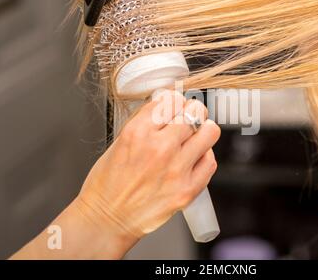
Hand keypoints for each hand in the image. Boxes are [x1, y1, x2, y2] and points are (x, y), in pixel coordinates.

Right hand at [73, 89, 220, 250]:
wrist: (106, 219)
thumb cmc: (108, 184)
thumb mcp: (119, 141)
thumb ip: (145, 123)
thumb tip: (166, 107)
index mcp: (138, 132)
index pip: (171, 99)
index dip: (174, 101)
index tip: (174, 105)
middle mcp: (159, 148)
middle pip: (194, 111)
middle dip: (191, 111)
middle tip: (187, 119)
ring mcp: (176, 169)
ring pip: (209, 131)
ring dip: (203, 130)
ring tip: (194, 137)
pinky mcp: (187, 190)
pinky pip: (210, 161)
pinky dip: (204, 156)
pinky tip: (193, 159)